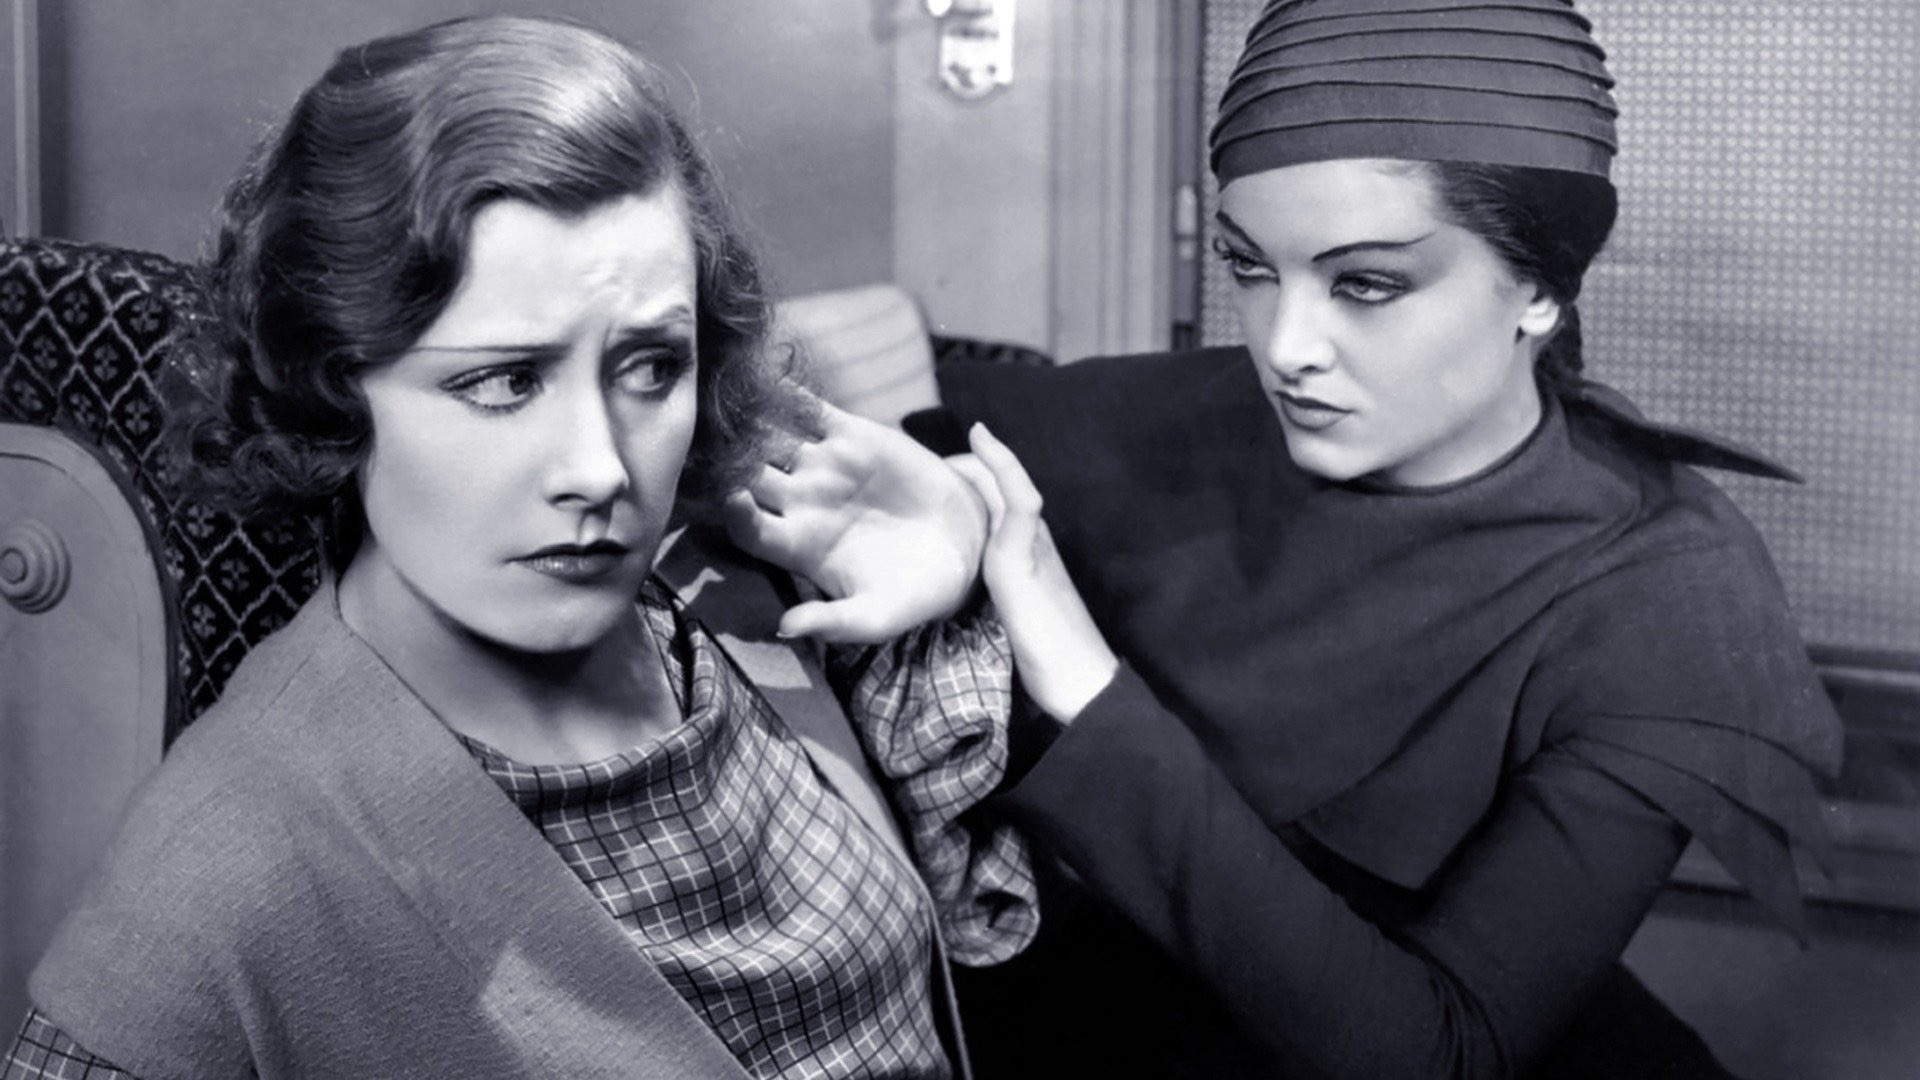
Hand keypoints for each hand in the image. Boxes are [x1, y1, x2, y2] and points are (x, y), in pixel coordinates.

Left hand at [723, 398, 988, 642]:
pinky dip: (787, 393)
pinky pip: (808, 409)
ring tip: (734, 398)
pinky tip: (768, 373)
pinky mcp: (851, 435)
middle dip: (730, 458)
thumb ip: (835, 623)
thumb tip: (786, 628)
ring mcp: (822, 466)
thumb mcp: (880, 616)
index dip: (736, 513)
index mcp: (798, 546)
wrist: (964, 546)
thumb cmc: (916, 592)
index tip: (732, 495)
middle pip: (748, 474)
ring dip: (750, 421)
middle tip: (716, 436)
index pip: (749, 527)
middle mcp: (800, 503)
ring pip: (770, 437)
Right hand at [953, 423, 1117, 721]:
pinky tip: (950, 549)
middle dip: (968, 474)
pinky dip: (968, 535)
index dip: (987, 454)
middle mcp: (1028, 543)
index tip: (962, 435)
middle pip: (996, 495)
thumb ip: (1015, 516)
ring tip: (926, 499)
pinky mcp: (1017, 595)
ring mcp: (1024, 569)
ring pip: (991, 520)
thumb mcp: (1020, 568)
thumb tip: (1002, 468)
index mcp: (1029, 532)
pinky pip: (988, 549)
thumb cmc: (1047, 631)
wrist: (1075, 686)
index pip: (1005, 478)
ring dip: (965, 502)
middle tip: (922, 470)